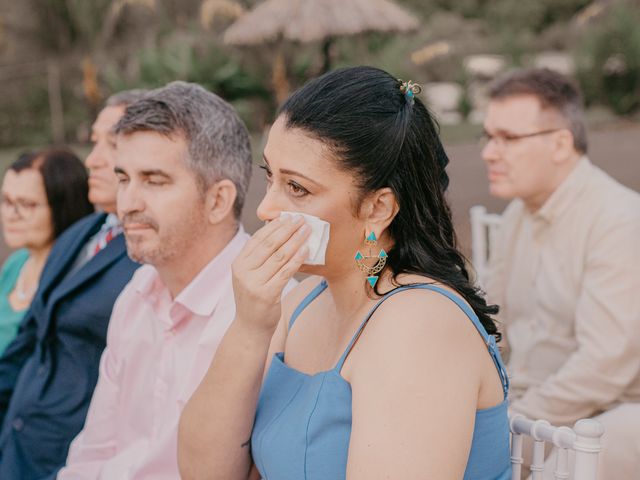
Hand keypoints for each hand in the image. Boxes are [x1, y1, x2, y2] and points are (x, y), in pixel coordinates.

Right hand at [232, 214, 309, 333]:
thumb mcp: (250, 275)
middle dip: (287, 230)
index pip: (258, 239)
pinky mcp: (267, 294)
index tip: (288, 217)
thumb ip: (259, 257)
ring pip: (279, 257)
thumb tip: (279, 232)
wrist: (250, 327)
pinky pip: (285, 272)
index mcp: (238, 263)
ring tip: (307, 231)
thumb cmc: (255, 298)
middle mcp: (243, 272)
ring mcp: (254, 284)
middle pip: (269, 245)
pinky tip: (306, 250)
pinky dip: (297, 259)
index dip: (274, 226)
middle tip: (301, 219)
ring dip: (295, 241)